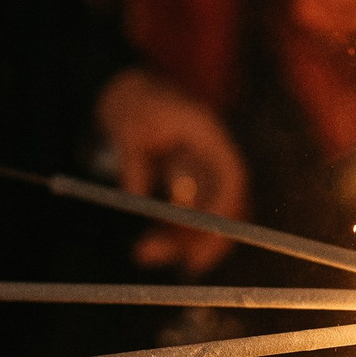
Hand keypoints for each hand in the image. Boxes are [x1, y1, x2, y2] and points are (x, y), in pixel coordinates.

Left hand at [95, 68, 248, 272]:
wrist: (124, 92)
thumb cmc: (130, 101)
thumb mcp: (126, 124)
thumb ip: (133, 160)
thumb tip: (136, 198)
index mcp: (207, 134)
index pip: (232, 176)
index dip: (224, 208)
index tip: (207, 234)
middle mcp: (209, 158)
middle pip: (223, 205)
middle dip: (206, 237)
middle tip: (186, 264)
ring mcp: (197, 175)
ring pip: (202, 219)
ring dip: (179, 243)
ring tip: (142, 254)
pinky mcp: (181, 189)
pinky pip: (182, 221)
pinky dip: (167, 237)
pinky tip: (143, 250)